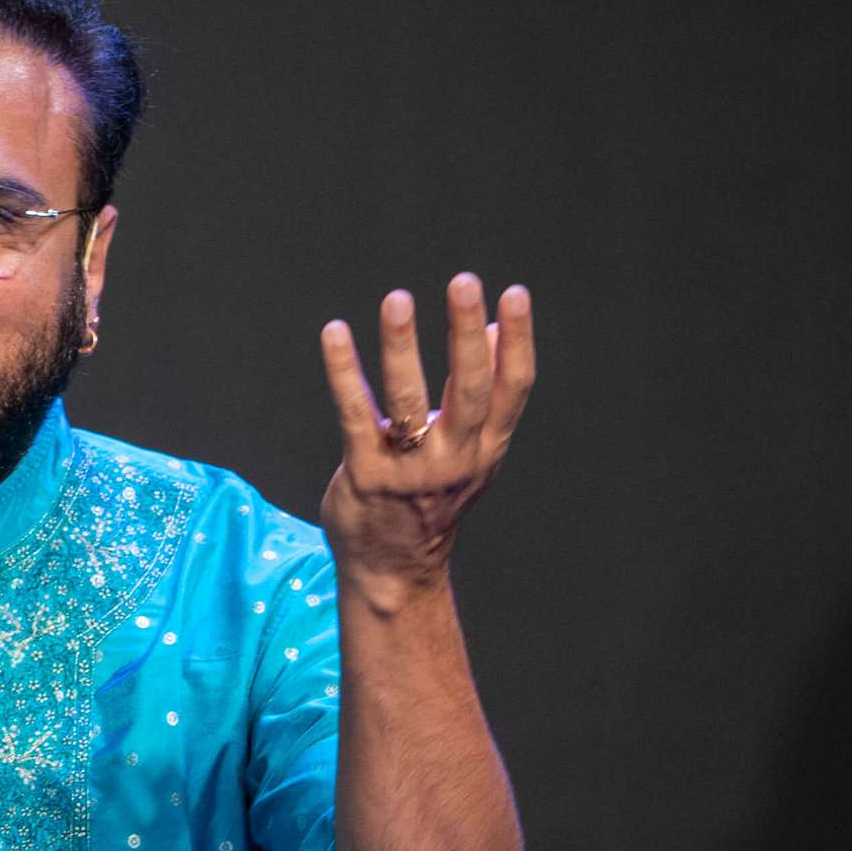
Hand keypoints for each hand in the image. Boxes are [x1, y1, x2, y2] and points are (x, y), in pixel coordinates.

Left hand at [319, 273, 536, 604]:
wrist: (394, 570)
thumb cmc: (432, 497)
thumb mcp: (470, 450)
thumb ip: (484, 393)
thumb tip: (493, 326)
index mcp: (486, 447)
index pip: (512, 388)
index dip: (517, 341)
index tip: (516, 294)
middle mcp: (455, 458)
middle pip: (467, 388)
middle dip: (465, 333)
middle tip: (464, 281)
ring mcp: (410, 469)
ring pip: (407, 399)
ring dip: (402, 346)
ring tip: (398, 299)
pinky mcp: (364, 474)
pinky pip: (354, 415)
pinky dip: (344, 372)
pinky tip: (334, 332)